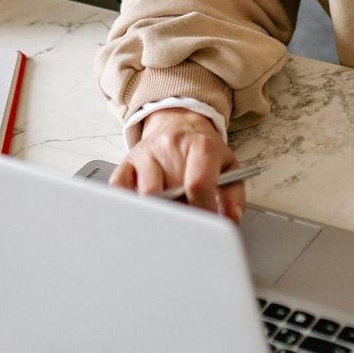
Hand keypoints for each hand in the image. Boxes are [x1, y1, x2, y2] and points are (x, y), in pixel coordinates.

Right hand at [109, 108, 243, 222]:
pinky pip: (119, 189)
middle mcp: (169, 146)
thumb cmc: (204, 151)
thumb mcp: (228, 167)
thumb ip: (233, 195)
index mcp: (200, 145)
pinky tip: (144, 210)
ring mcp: (145, 153)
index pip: (198, 184)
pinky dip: (129, 206)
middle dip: (177, 217)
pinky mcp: (126, 162)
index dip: (203, 212)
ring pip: (143, 195)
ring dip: (155, 213)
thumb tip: (231, 220)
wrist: (181, 124)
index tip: (206, 228)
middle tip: (186, 226)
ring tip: (169, 217)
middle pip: (167, 193)